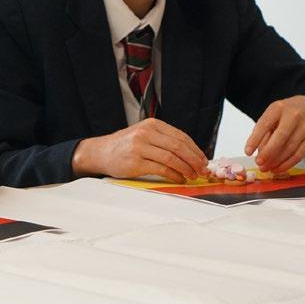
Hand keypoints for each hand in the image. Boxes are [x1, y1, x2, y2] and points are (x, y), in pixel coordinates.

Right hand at [72, 119, 207, 183]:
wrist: (101, 152)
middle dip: (194, 160)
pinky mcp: (135, 162)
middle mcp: (146, 133)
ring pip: (172, 158)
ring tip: (192, 176)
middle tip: (202, 170)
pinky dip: (174, 175)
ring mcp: (140, 147)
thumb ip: (164, 140)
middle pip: (179, 147)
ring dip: (186, 169)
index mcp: (152, 124)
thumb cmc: (125, 146)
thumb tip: (192, 154)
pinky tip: (179, 179)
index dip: (195, 150)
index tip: (204, 160)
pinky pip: (162, 169)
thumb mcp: (144, 135)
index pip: (181, 136)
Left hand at [244, 95, 304, 172]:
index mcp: (278, 108)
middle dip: (268, 152)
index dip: (255, 139)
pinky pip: (299, 154)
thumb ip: (264, 133)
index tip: (247, 152)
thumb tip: (258, 152)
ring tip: (266, 168)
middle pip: (280, 137)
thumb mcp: (272, 116)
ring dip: (277, 161)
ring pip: (290, 148)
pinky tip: (278, 168)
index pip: (264, 124)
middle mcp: (294, 116)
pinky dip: (287, 164)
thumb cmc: (285, 114)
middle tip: (258, 163)